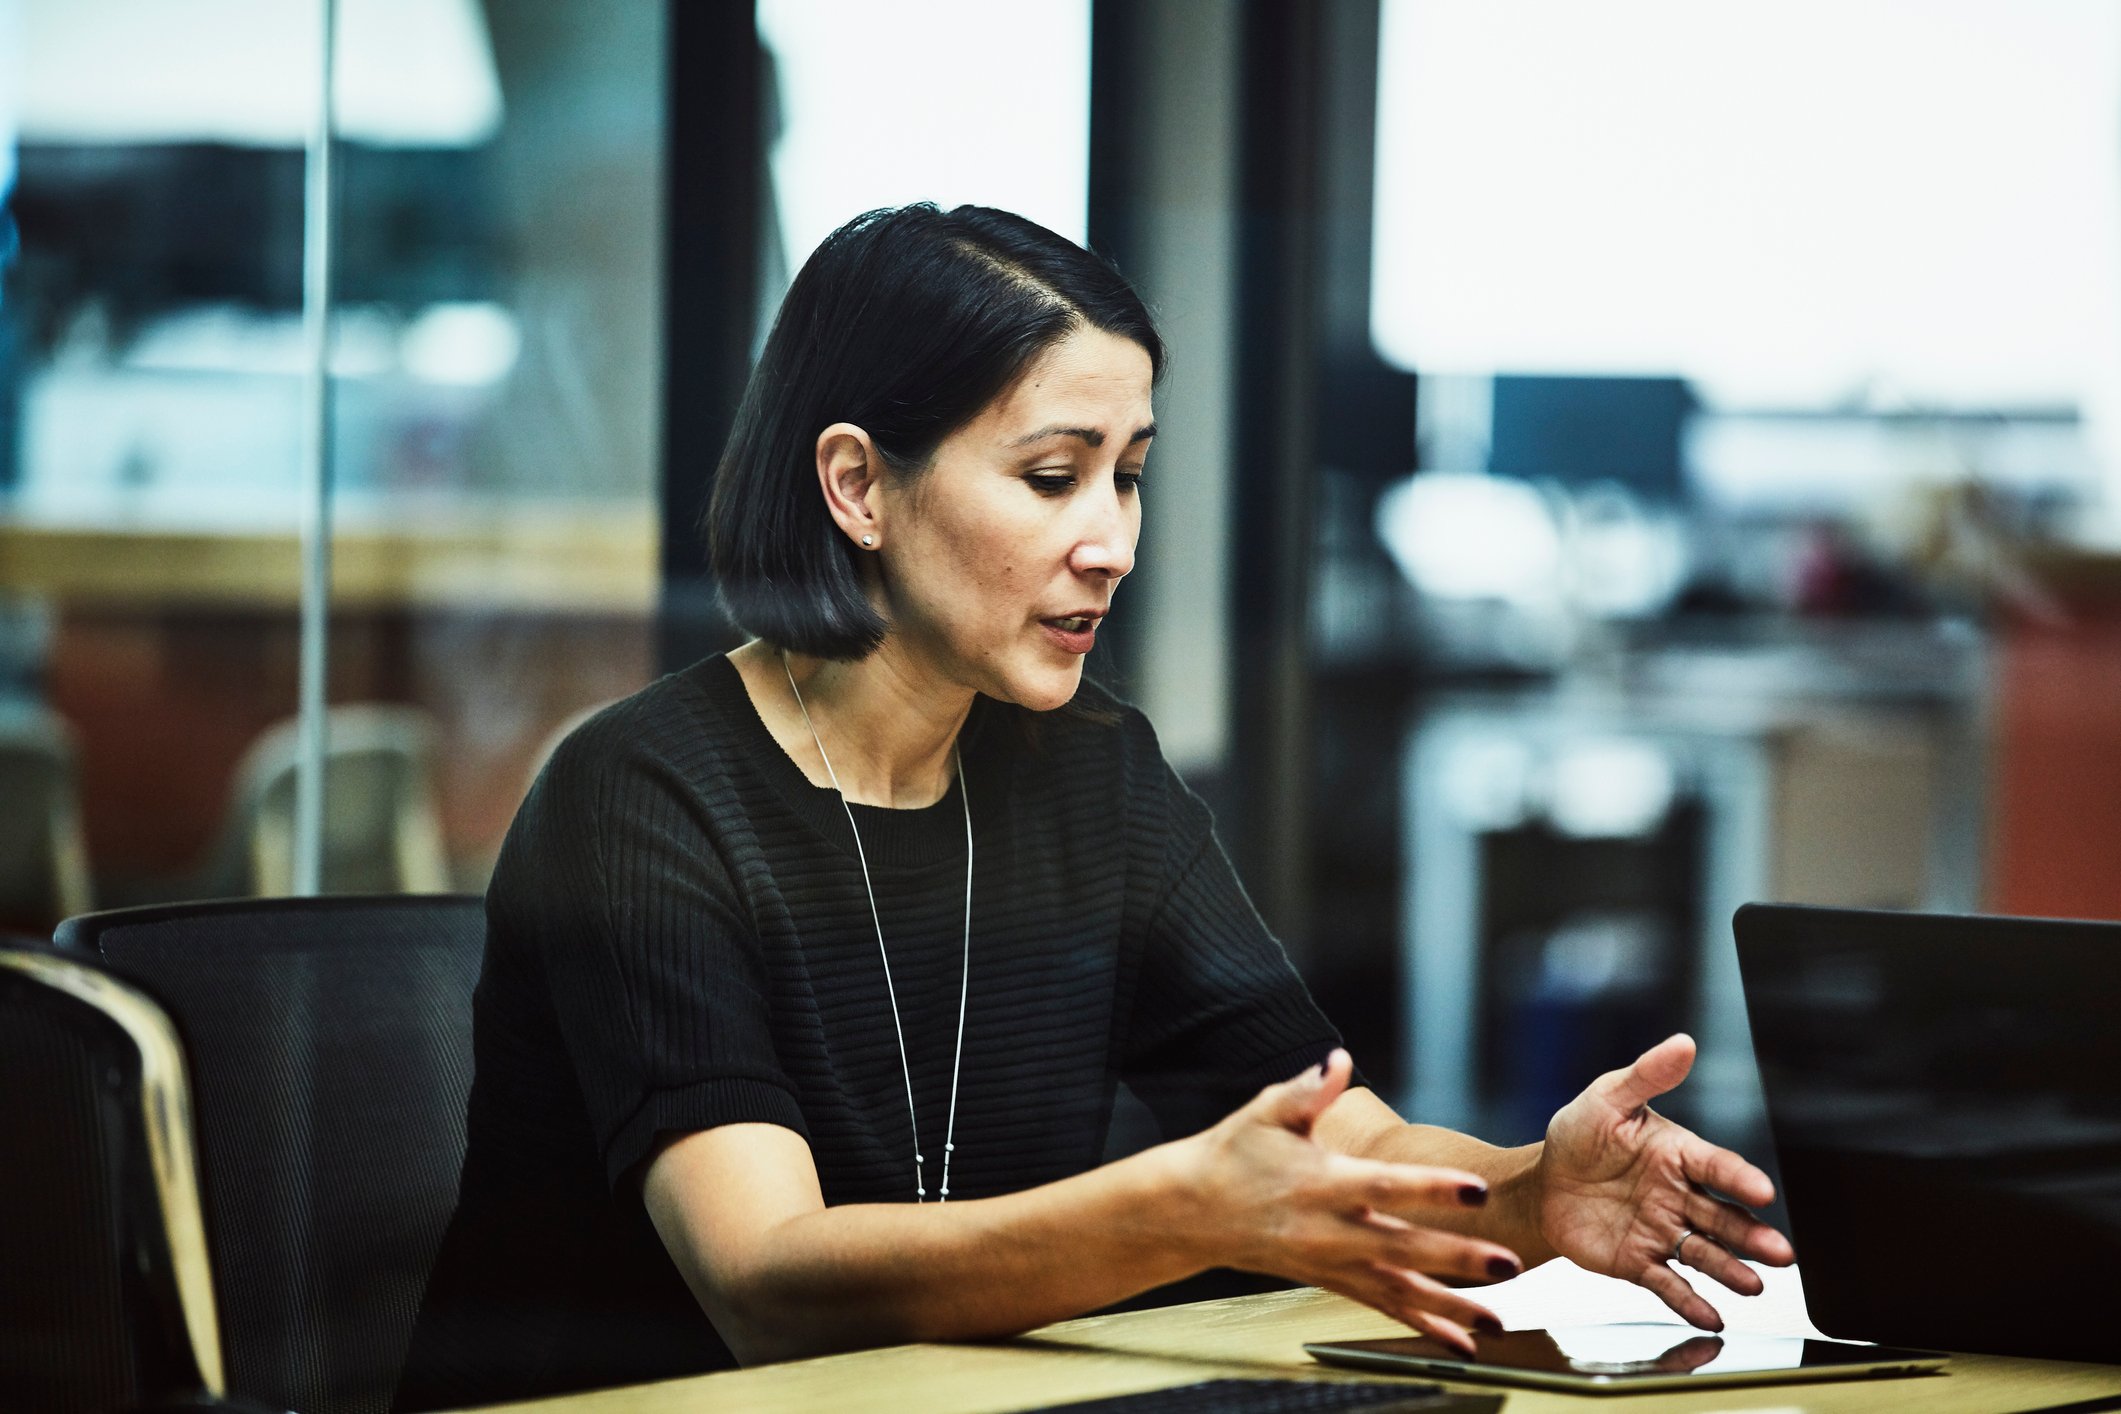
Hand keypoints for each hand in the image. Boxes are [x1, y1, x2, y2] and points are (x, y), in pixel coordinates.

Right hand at [1176, 1049, 1521, 1353]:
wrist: (1193, 1210)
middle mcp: (1327, 1229)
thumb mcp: (1264, 1112)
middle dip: (1457, 1258)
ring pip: (1397, 1290)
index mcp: (1318, 1181)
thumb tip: (1339, 1060)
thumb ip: (1306, 1090)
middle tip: (1507, 1263)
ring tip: (1496, 1321)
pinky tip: (1459, 1343)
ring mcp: (1330, 1263)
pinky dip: (1422, 1327)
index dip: (1430, 1188)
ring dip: (1450, 1307)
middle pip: (1401, 1247)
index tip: (1476, 1190)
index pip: (1383, 1184)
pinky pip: (1382, 1308)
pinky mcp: (1331, 1281)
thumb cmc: (1234, 1154)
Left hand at [1536, 1034, 1794, 1329]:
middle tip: (1781, 1253)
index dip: (1739, 1178)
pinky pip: (1668, 1284)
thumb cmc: (1579, 1135)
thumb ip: (1646, 1076)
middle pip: (1723, 1218)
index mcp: (1678, 1154)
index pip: (1717, 1165)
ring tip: (1754, 1285)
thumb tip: (1683, 1043)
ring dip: (1731, 1270)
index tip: (1763, 1191)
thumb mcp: (1607, 1099)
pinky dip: (1689, 1301)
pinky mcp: (1640, 1262)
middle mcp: (1680, 1196)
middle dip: (1753, 1236)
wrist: (1543, 1183)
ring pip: (1704, 1253)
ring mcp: (1663, 1232)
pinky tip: (1711, 1316)